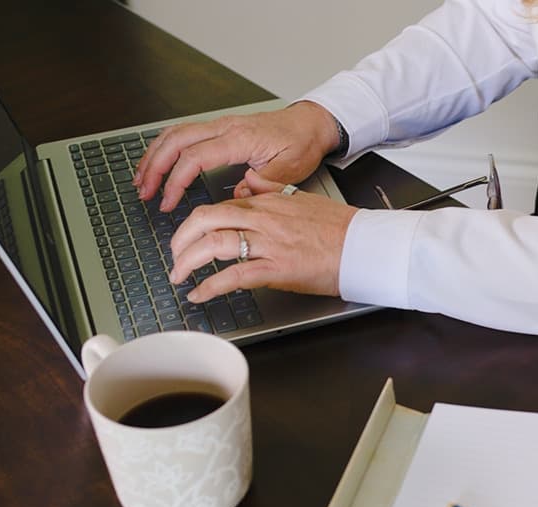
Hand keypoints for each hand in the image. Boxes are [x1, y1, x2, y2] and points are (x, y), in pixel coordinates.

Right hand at [133, 101, 339, 211]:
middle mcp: (225, 127)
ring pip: (175, 133)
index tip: (167, 202)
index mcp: (240, 138)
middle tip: (144, 192)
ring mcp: (220, 125)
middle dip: (154, 167)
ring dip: (154, 155)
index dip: (175, 181)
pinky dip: (166, 147)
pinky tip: (158, 161)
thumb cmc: (301, 144)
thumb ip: (262, 184)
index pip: (195, 157)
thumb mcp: (290, 169)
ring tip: (142, 179)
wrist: (310, 124)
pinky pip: (184, 132)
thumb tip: (235, 196)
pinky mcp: (220, 128)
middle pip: (176, 141)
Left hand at [169, 170, 357, 298]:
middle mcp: (262, 220)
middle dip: (181, 238)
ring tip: (179, 276)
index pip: (218, 206)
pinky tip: (199, 294)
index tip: (187, 237)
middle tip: (174, 255)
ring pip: (213, 245)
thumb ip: (272, 191)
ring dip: (187, 261)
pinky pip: (233, 277)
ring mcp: (268, 244)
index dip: (194, 222)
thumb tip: (252, 182)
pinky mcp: (276, 269)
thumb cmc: (339, 228)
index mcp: (267, 204)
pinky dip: (209, 286)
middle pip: (205, 219)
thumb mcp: (301, 199)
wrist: (364, 246)